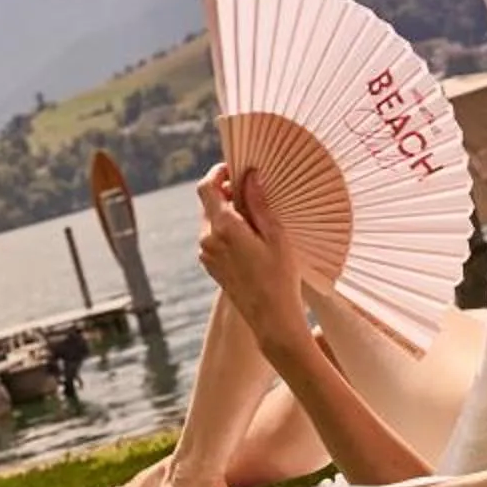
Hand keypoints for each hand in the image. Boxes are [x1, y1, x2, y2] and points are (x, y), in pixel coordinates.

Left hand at [195, 165, 308, 356]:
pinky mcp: (211, 266)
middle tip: (254, 193)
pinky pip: (214, 238)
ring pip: (211, 220)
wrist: (271, 319)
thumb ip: (258, 203)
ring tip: (257, 220)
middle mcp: (208, 239)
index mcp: (223, 228)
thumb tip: (250, 175)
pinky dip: (227, 230)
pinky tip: (251, 240)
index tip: (234, 168)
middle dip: (227, 193)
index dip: (218, 172)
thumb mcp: (275, 235)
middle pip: (209, 203)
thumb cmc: (280, 277)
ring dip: (229, 212)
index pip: (206, 187)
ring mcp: (206, 254)